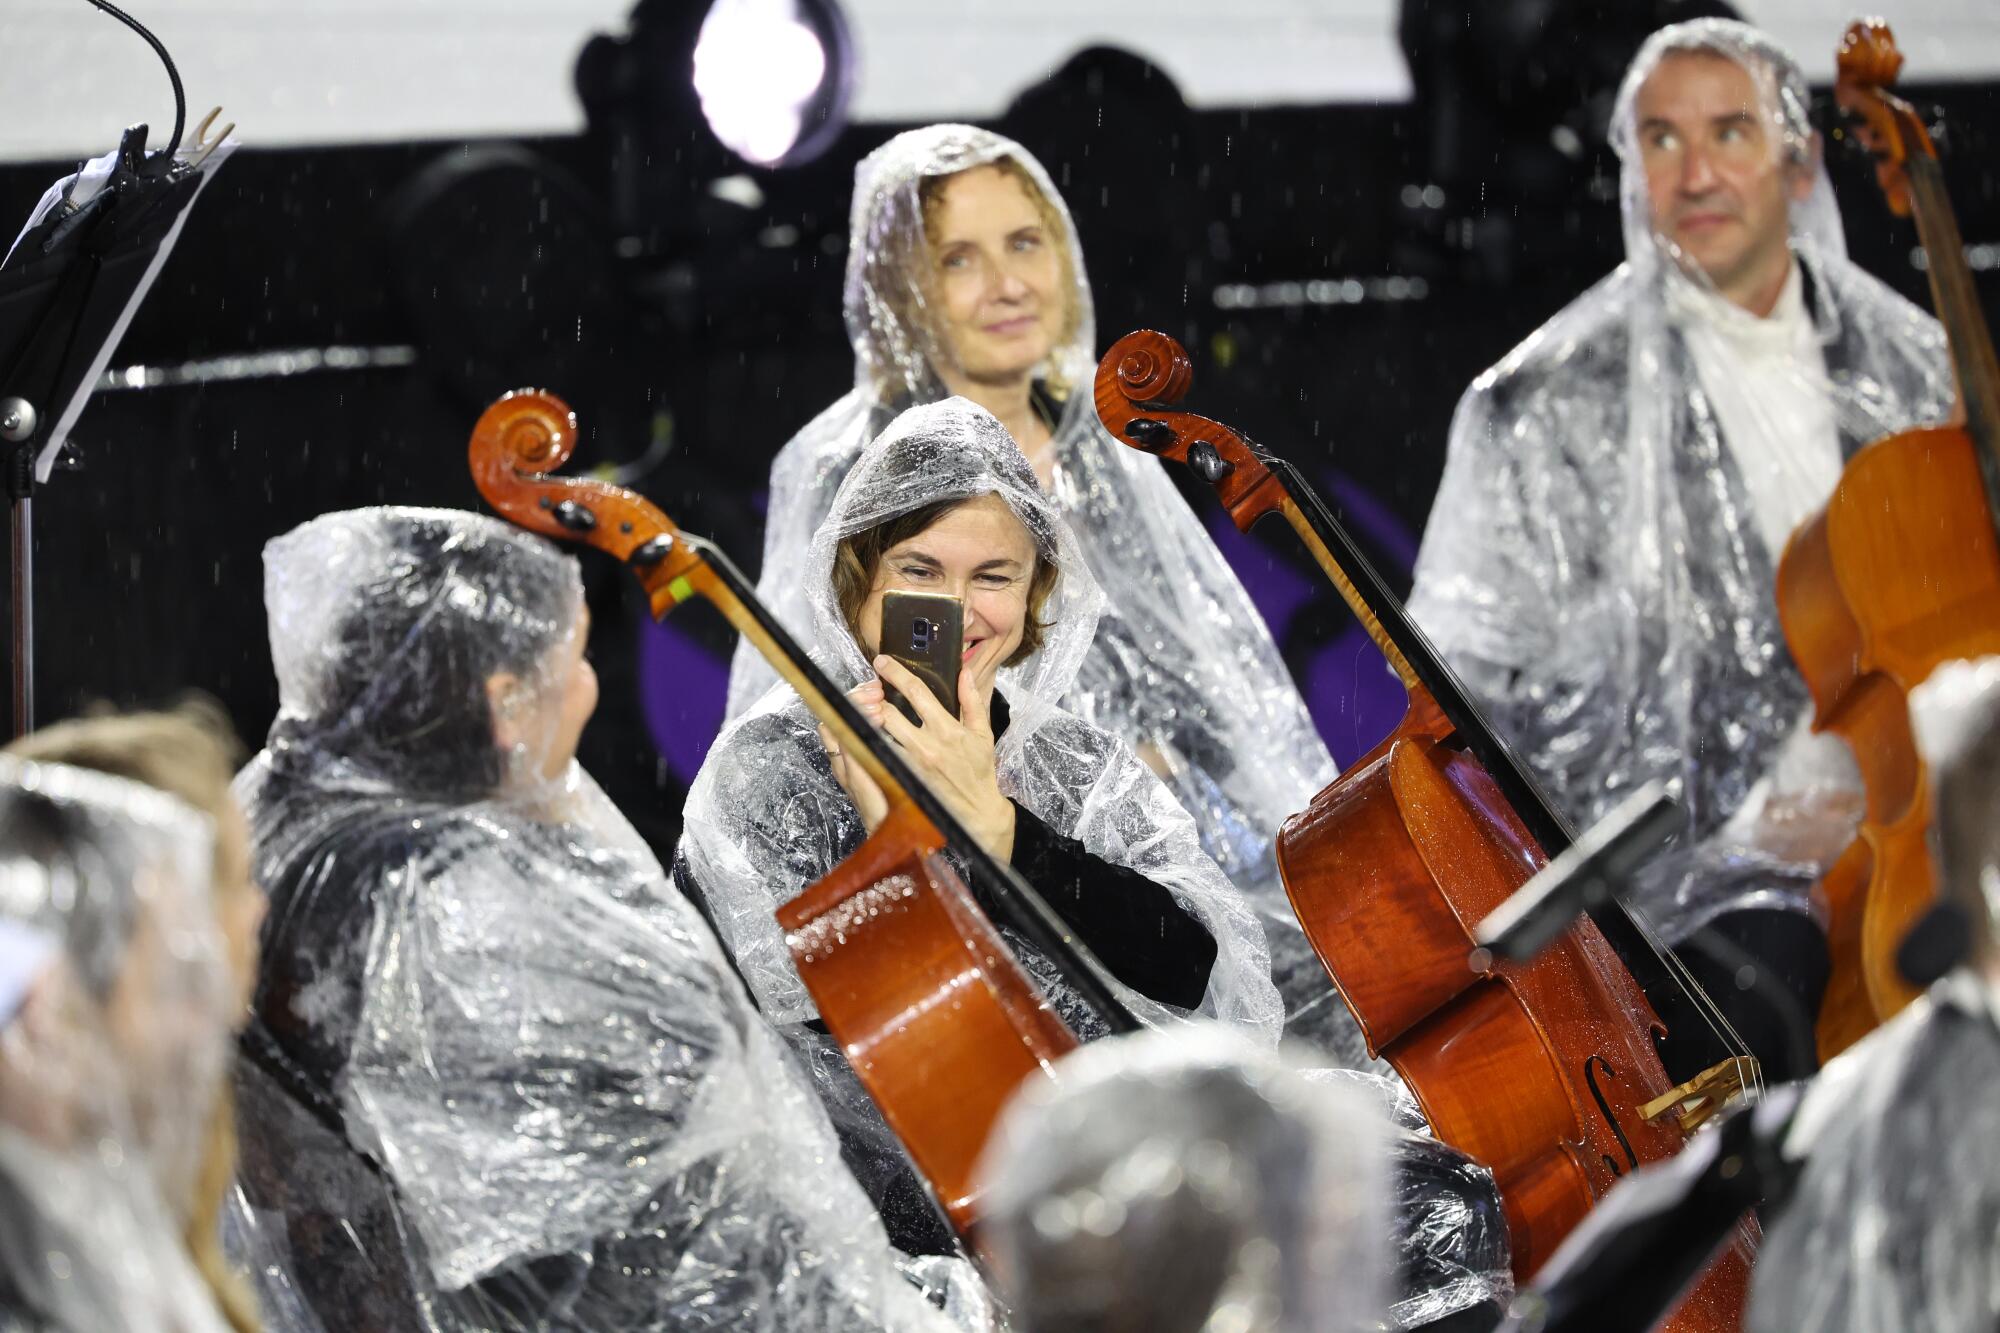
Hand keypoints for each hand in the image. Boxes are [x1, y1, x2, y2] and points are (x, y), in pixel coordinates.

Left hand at [824, 655, 1015, 861]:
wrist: (976, 812)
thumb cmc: (979, 772)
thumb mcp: (983, 733)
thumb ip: (973, 701)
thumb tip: (965, 673)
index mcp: (947, 729)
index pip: (916, 692)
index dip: (896, 673)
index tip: (882, 663)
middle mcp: (926, 745)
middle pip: (889, 711)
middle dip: (874, 696)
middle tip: (868, 688)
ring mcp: (911, 764)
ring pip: (878, 733)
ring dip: (868, 718)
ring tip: (864, 709)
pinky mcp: (902, 779)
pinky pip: (878, 755)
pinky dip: (868, 742)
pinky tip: (864, 734)